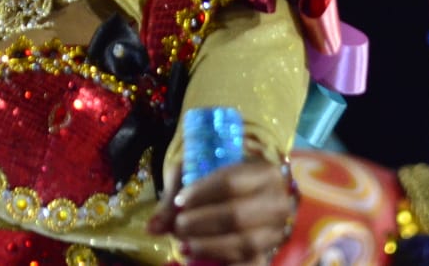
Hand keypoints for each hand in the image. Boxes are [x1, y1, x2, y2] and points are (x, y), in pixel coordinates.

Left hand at [148, 159, 298, 264]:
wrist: (250, 195)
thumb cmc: (220, 180)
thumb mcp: (196, 176)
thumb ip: (174, 197)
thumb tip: (152, 228)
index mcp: (263, 172)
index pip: (230, 183)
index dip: (201, 194)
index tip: (179, 203)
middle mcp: (277, 201)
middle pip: (237, 215)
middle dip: (201, 224)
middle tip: (178, 227)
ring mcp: (276, 231)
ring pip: (245, 243)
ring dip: (209, 246)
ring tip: (185, 246)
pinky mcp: (270, 253)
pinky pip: (251, 265)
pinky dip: (226, 265)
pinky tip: (200, 262)